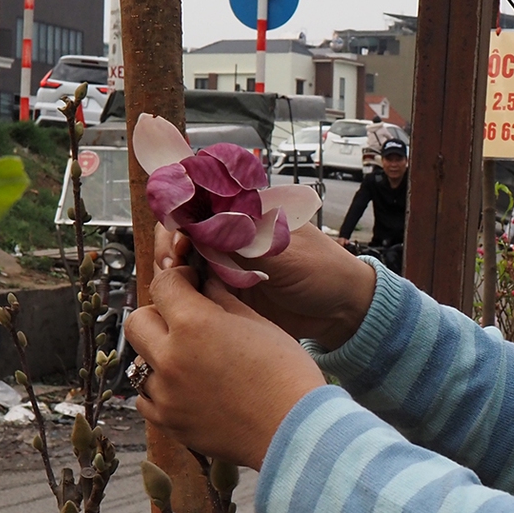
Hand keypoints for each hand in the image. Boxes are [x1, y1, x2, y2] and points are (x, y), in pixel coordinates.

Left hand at [124, 266, 326, 468]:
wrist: (294, 432)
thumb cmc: (286, 375)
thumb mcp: (259, 324)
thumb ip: (223, 301)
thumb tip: (207, 285)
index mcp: (194, 324)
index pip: (164, 284)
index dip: (179, 279)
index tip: (192, 285)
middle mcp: (170, 357)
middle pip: (137, 321)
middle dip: (157, 314)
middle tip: (184, 321)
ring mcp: (165, 394)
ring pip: (139, 362)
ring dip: (159, 355)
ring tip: (191, 361)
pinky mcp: (168, 422)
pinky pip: (146, 399)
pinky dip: (161, 390)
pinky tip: (187, 389)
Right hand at [155, 221, 375, 350]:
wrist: (341, 312)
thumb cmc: (323, 271)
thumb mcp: (283, 251)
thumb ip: (242, 238)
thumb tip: (200, 223)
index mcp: (246, 212)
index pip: (198, 200)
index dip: (180, 210)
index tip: (178, 229)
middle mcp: (230, 234)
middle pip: (181, 229)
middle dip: (172, 242)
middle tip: (175, 262)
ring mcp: (224, 264)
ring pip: (182, 261)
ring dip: (172, 269)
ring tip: (176, 280)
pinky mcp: (224, 294)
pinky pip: (192, 290)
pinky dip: (180, 293)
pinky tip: (180, 300)